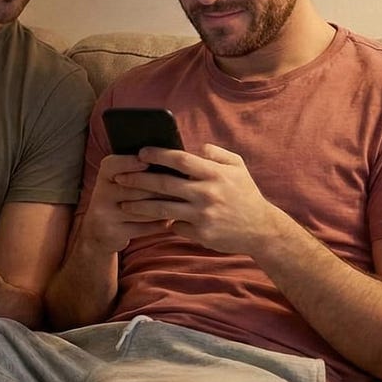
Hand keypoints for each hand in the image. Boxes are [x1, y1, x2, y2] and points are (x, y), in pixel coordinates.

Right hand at [76, 153, 176, 254]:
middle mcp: (101, 194)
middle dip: (160, 188)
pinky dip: (159, 224)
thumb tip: (168, 163)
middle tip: (180, 186)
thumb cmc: (118, 199)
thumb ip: (136, 171)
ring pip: (142, 209)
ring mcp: (105, 214)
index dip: (131, 162)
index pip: (114, 165)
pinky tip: (170, 221)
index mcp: (103, 176)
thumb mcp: (118, 181)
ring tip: (180, 204)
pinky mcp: (113, 232)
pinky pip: (142, 227)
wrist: (97, 231)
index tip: (150, 162)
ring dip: (164, 207)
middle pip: (135, 188)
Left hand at [116, 143, 283, 254]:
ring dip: (139, 206)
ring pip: (162, 209)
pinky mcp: (201, 234)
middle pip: (164, 184)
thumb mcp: (238, 168)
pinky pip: (175, 226)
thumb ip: (217, 154)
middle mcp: (207, 193)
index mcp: (214, 173)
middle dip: (138, 180)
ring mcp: (203, 215)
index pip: (180, 159)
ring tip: (122, 203)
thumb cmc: (246, 195)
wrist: (262, 229)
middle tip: (119, 178)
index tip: (140, 152)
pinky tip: (154, 222)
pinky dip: (166, 223)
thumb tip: (197, 147)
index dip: (158, 155)